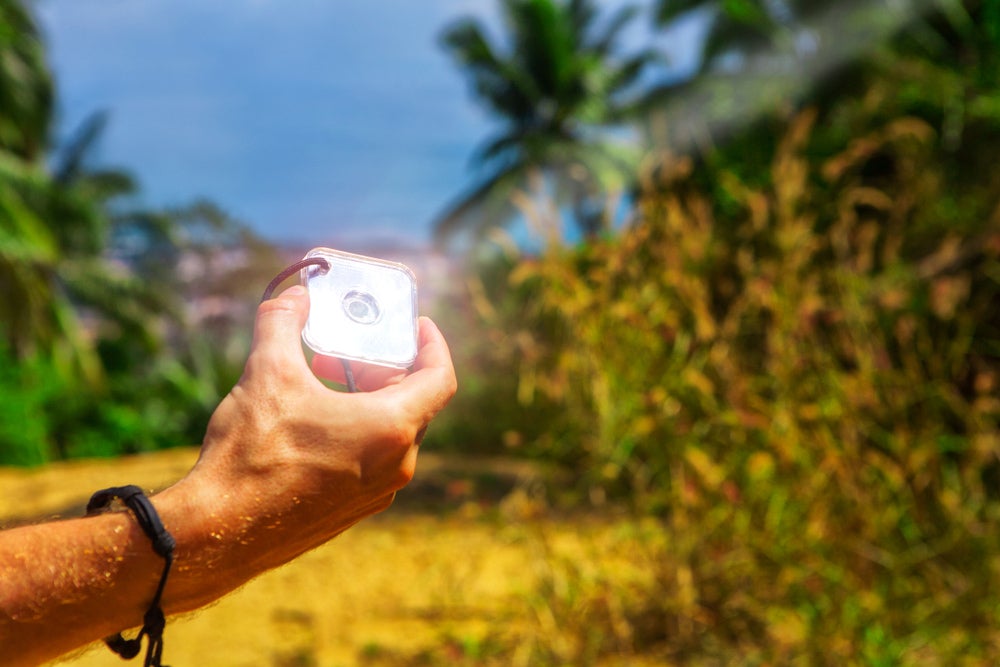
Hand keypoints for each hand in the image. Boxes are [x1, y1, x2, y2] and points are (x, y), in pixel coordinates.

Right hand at [158, 284, 456, 607]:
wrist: (219, 533)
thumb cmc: (250, 454)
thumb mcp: (266, 372)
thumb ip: (282, 321)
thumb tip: (292, 295)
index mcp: (391, 428)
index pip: (440, 379)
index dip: (434, 346)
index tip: (419, 326)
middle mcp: (396, 465)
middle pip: (414, 403)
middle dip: (386, 369)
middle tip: (353, 350)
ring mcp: (377, 494)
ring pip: (391, 433)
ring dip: (367, 400)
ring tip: (324, 379)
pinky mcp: (352, 512)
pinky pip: (372, 461)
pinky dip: (357, 432)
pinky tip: (312, 422)